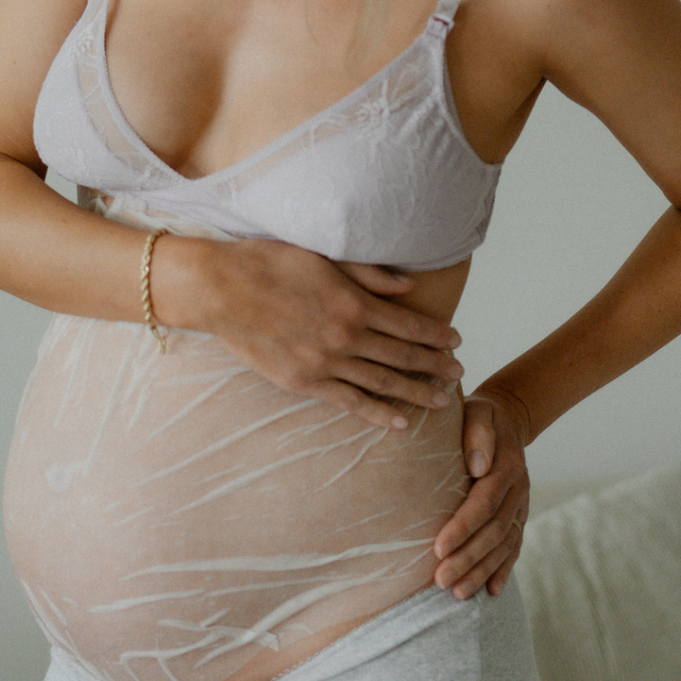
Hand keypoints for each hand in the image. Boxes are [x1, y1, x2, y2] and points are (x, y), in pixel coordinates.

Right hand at [169, 237, 463, 430]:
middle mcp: (346, 336)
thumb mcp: (324, 259)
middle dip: (435, 366)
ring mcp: (325, 363)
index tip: (456, 341)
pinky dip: (377, 413)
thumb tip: (410, 285)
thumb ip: (369, 275)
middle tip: (459, 373)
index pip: (409, 324)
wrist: (220, 289)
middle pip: (403, 356)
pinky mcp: (304, 382)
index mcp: (354, 303)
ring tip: (442, 400)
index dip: (436, 335)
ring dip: (416, 392)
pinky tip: (399, 421)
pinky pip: (349, 402)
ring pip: (382, 382)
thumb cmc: (271, 263)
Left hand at [432, 390, 529, 598]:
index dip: (463, 527)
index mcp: (507, 466)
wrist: (508, 417)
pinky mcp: (519, 515)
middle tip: (440, 580)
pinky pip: (514, 547)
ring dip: (481, 571)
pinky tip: (491, 592)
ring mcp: (522, 505)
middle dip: (467, 558)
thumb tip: (477, 466)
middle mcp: (519, 490)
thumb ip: (477, 434)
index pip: (483, 503)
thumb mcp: (478, 411)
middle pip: (493, 532)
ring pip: (504, 545)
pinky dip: (503, 570)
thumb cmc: (481, 415)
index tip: (438, 548)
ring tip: (457, 593)